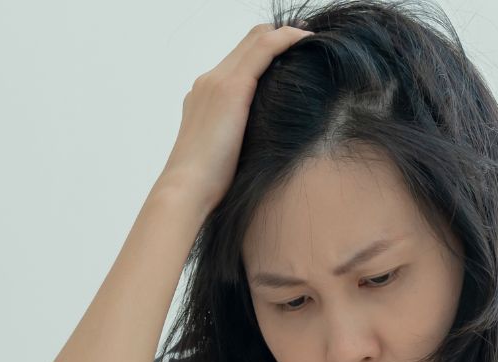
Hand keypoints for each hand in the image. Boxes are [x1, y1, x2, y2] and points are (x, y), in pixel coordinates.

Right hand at [155, 22, 316, 213]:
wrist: (187, 189)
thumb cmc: (208, 184)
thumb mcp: (226, 153)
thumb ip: (240, 137)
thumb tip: (264, 143)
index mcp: (204, 96)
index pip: (238, 59)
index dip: (266, 49)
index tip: (294, 52)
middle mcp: (208, 81)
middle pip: (247, 43)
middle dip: (279, 36)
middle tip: (308, 39)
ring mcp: (217, 81)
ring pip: (256, 40)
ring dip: (286, 35)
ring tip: (311, 40)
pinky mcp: (232, 87)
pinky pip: (264, 49)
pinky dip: (287, 40)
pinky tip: (308, 41)